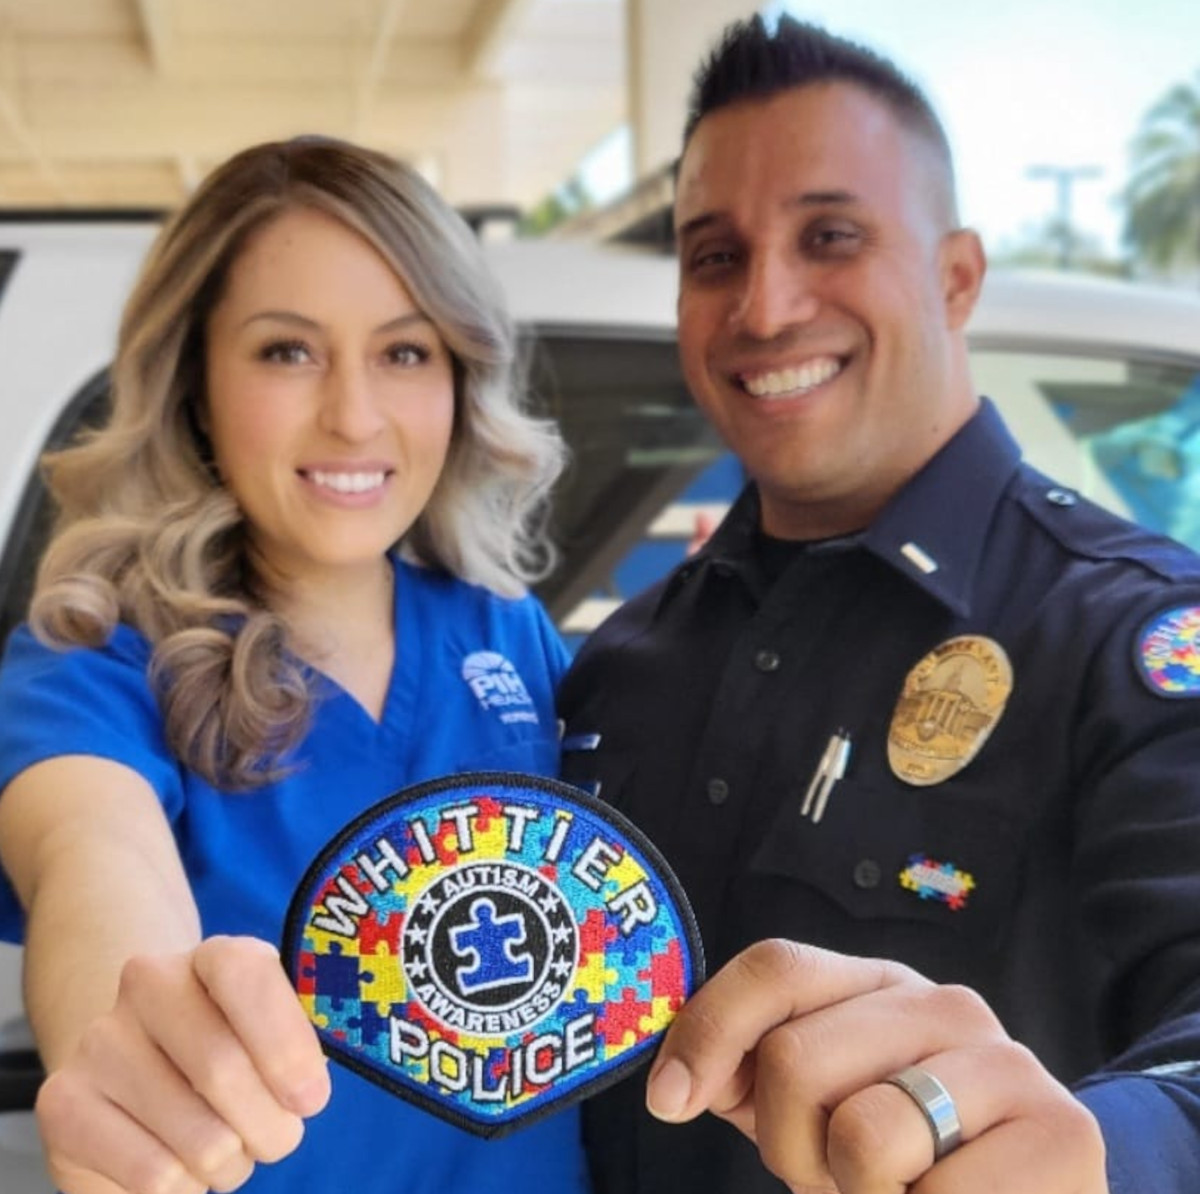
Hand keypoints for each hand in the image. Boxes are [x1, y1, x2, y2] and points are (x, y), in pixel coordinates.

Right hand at [35, 935, 330, 1193]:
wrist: (144, 1056)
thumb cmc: (234, 1047)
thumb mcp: (275, 1030)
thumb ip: (299, 1046)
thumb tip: (306, 1089)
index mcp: (212, 955)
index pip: (247, 976)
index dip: (287, 1046)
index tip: (310, 1100)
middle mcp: (148, 983)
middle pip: (223, 1069)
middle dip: (271, 1126)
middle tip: (276, 1136)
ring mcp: (99, 1041)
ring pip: (198, 1138)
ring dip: (231, 1163)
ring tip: (226, 1148)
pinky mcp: (63, 1104)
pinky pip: (153, 1177)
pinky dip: (186, 1188)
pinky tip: (180, 1162)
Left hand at [645, 939, 1106, 1192]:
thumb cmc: (904, 1158)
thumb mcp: (816, 1109)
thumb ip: (746, 1075)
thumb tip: (669, 1085)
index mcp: (875, 986)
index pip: (777, 968)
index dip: (708, 1029)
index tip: (669, 1102)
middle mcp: (943, 1002)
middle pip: (795, 1057)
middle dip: (790, 1148)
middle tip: (837, 1175)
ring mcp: (1006, 1061)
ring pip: (862, 1135)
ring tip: (897, 1193)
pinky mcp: (1064, 1133)